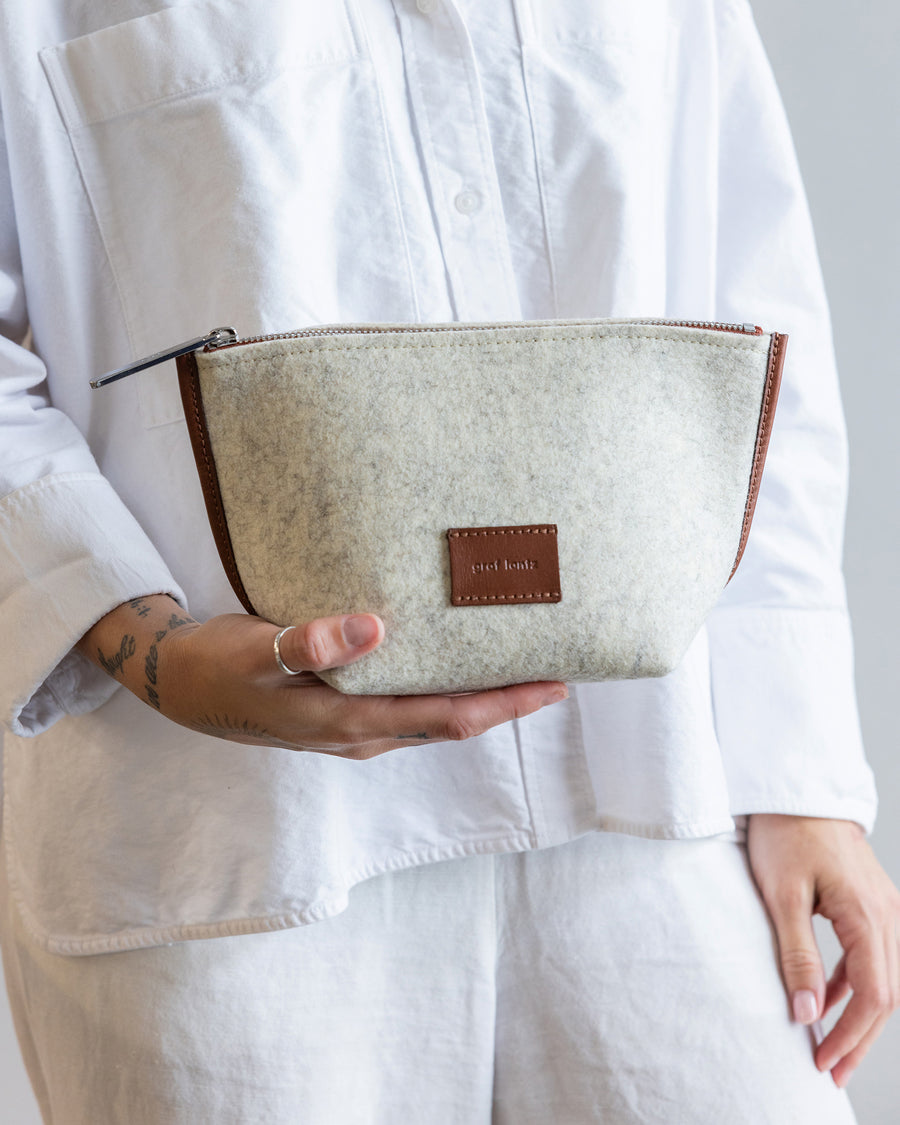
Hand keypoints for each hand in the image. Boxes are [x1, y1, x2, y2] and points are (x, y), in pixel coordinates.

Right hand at [77, 594, 567, 758]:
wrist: (181, 685)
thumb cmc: (219, 669)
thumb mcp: (257, 653)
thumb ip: (311, 643)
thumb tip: (374, 628)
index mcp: (351, 724)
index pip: (450, 718)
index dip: (505, 705)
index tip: (554, 684)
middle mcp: (363, 734)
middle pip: (454, 720)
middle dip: (507, 700)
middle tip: (556, 667)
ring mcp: (356, 728)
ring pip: (435, 714)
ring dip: (480, 695)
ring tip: (518, 661)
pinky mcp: (344, 711)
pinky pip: (412, 703)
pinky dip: (446, 686)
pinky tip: (453, 659)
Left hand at [747, 813, 899, 1087]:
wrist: (793, 789)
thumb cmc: (784, 833)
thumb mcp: (781, 895)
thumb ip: (796, 954)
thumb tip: (804, 1012)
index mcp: (868, 914)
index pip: (874, 995)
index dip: (851, 1035)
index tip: (823, 1060)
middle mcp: (888, 913)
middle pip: (887, 994)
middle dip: (860, 1037)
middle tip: (830, 1069)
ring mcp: (884, 906)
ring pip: (884, 977)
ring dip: (860, 1015)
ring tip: (829, 1045)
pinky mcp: (871, 901)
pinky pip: (873, 954)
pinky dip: (855, 983)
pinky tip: (828, 999)